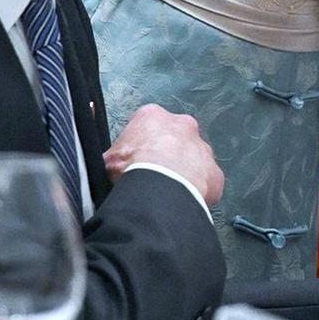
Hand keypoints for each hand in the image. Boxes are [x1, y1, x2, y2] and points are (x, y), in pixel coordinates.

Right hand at [103, 103, 224, 204]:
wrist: (158, 186)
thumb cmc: (128, 168)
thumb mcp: (107, 156)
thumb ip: (111, 151)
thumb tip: (103, 147)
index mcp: (153, 117)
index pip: (147, 128)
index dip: (141, 147)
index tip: (136, 164)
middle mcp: (184, 125)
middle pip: (175, 141)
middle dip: (167, 157)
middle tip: (154, 178)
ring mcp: (203, 148)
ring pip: (194, 161)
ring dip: (184, 174)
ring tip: (168, 194)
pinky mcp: (215, 173)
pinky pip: (206, 183)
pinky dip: (197, 193)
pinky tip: (183, 203)